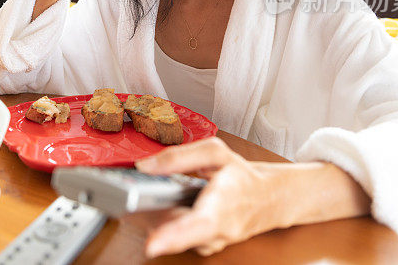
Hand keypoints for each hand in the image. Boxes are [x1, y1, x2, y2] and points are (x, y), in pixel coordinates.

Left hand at [130, 137, 286, 257]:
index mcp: (224, 203)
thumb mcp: (216, 152)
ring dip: (155, 222)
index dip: (175, 236)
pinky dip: (163, 226)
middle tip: (129, 208)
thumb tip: (146, 167)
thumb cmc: (242, 175)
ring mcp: (212, 241)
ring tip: (141, 203)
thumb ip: (180, 157)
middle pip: (181, 236)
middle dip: (152, 223)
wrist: (268, 199)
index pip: (201, 224)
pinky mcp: (204, 246)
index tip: (152, 245)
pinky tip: (156, 210)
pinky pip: (178, 239)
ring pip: (175, 238)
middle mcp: (218, 229)